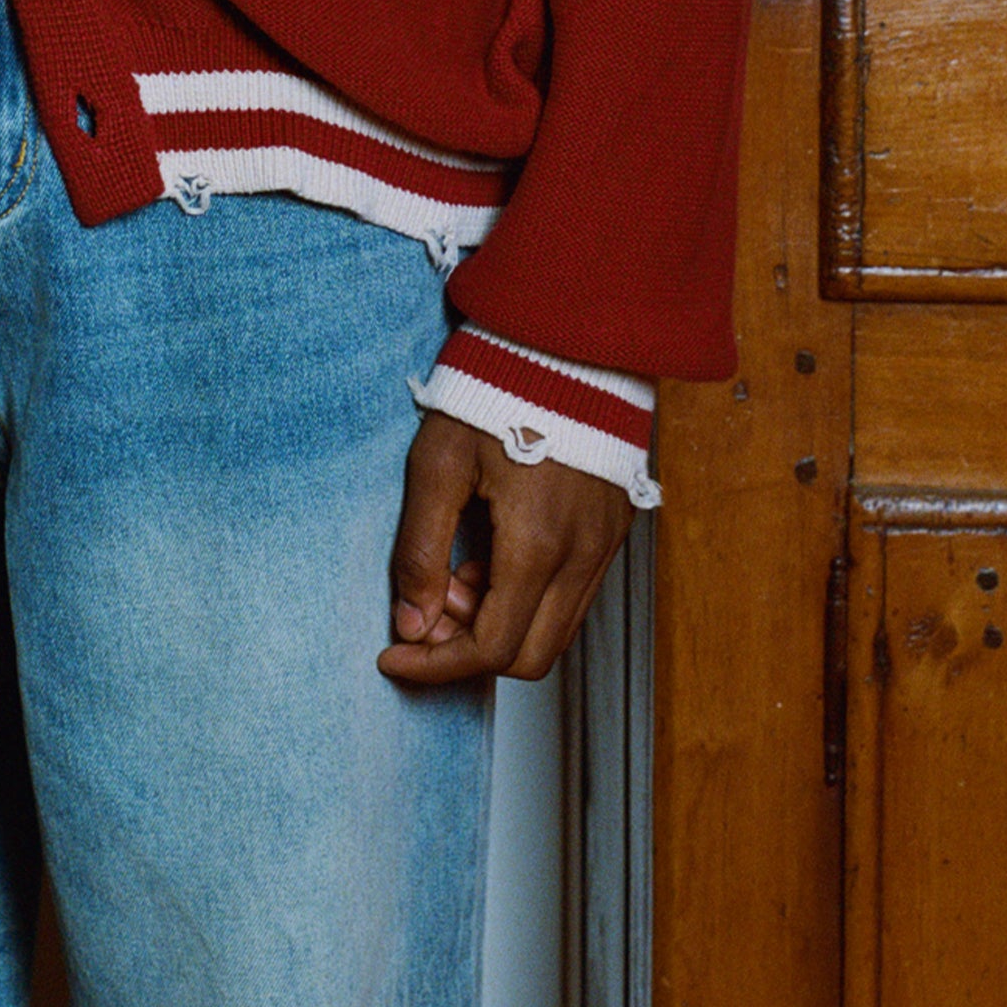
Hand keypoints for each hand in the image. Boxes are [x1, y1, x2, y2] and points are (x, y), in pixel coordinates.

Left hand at [378, 410, 631, 685]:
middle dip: (468, 649)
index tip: (394, 655)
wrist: (564, 341)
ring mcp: (604, 548)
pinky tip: (494, 551)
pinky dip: (528, 598)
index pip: (490, 649)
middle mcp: (581, 558)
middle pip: (528, 658)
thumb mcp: (437, 461)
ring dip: (499, 623)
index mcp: (537, 545)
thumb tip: (411, 624)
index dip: (436, 665)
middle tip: (428, 604)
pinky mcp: (613, 532)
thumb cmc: (495, 391)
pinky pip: (572, 598)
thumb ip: (420, 549)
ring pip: (554, 632)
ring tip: (459, 567)